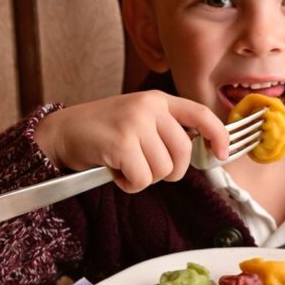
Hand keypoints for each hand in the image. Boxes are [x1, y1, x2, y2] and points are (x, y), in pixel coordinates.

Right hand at [34, 91, 229, 192]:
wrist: (62, 131)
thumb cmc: (103, 131)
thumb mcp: (139, 119)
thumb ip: (166, 129)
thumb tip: (200, 151)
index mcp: (158, 100)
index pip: (200, 114)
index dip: (218, 135)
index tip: (222, 153)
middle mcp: (149, 107)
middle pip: (183, 152)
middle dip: (170, 172)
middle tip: (148, 170)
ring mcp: (135, 123)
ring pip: (163, 169)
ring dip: (145, 178)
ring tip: (125, 166)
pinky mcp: (121, 143)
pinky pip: (142, 179)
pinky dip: (130, 184)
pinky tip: (116, 172)